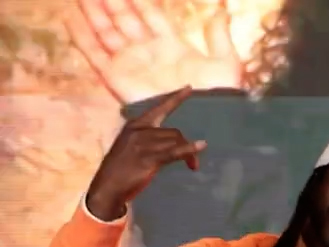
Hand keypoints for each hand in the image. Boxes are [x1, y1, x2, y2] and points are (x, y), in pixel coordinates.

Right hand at [65, 0, 243, 105]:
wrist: (202, 121)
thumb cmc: (217, 96)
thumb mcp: (226, 62)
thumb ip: (219, 35)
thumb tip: (222, 9)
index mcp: (172, 46)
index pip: (150, 14)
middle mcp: (148, 52)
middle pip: (124, 19)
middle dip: (111, 1)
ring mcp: (131, 63)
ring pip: (106, 31)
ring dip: (93, 12)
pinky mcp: (117, 78)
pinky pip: (94, 54)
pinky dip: (81, 36)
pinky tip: (70, 17)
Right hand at [84, 85, 205, 220]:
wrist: (108, 186)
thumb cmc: (121, 168)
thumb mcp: (134, 147)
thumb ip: (151, 141)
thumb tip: (178, 144)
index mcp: (135, 125)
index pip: (159, 109)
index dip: (176, 99)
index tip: (189, 88)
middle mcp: (139, 130)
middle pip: (174, 132)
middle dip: (186, 146)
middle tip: (193, 164)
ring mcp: (143, 144)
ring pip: (176, 142)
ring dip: (189, 154)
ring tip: (192, 166)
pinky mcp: (149, 158)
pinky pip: (175, 151)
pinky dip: (190, 150)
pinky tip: (201, 146)